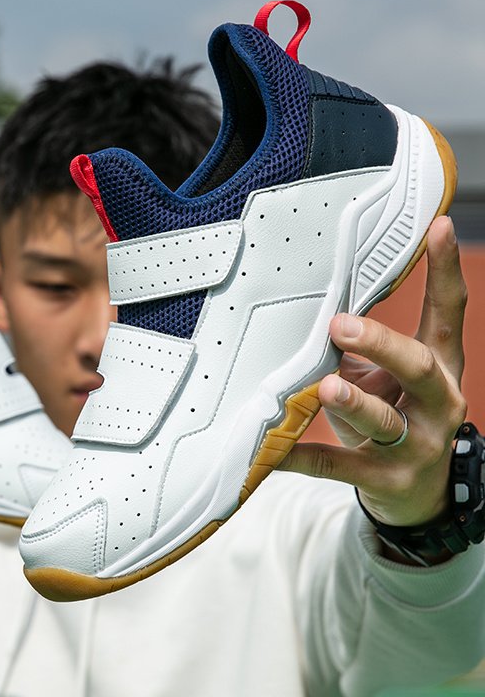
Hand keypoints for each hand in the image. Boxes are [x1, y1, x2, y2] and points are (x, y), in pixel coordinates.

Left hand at [280, 216, 466, 541]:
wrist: (419, 493)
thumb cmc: (397, 414)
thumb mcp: (390, 376)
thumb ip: (363, 344)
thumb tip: (314, 302)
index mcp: (439, 367)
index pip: (448, 312)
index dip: (445, 270)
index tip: (438, 226)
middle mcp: (437, 402)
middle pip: (418, 365)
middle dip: (381, 343)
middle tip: (341, 324)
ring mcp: (415, 444)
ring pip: (384, 419)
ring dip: (352, 402)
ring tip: (325, 387)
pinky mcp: (386, 479)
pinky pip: (338, 465)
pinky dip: (301, 456)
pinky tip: (271, 450)